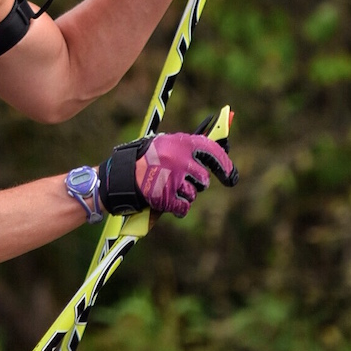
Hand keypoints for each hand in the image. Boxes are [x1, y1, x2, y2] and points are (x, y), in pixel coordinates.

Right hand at [98, 132, 237, 217]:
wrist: (119, 176)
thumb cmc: (142, 160)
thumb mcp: (163, 146)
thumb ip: (185, 149)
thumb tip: (214, 152)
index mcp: (180, 142)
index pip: (212, 151)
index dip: (225, 164)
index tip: (231, 177)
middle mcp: (180, 159)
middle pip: (203, 178)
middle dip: (196, 184)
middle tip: (182, 183)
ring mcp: (174, 178)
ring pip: (193, 194)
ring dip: (184, 195)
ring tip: (165, 188)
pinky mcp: (167, 196)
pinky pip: (184, 207)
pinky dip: (177, 208)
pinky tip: (167, 202)